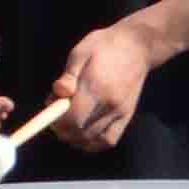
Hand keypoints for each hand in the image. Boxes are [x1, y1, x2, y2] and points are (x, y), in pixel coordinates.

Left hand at [49, 18, 160, 157]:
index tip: (49, 113)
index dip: (56, 121)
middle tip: (56, 119)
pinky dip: (93, 144)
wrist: (138, 45)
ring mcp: (120, 112)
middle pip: (80, 132)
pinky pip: (109, 140)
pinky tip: (84, 135)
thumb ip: (68, 75)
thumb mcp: (81, 51)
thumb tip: (59, 93)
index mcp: (95, 86)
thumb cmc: (105, 45)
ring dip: (74, 138)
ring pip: (92, 139)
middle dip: (62, 130)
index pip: (72, 117)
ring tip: (68, 126)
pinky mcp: (127, 115)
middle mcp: (109, 103)